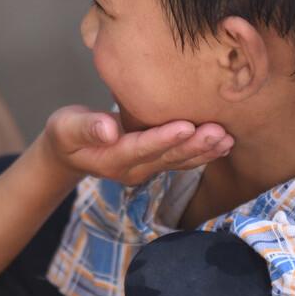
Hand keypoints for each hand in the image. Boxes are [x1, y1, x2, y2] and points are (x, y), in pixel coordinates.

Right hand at [38, 105, 232, 185]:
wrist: (70, 151)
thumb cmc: (67, 133)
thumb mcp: (66, 127)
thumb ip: (87, 128)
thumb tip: (108, 129)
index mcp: (111, 159)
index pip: (141, 148)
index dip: (164, 138)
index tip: (186, 126)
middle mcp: (133, 169)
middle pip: (167, 157)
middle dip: (194, 145)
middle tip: (219, 131)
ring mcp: (146, 169)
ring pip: (179, 161)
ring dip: (205, 151)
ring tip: (228, 138)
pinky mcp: (156, 163)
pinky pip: (182, 160)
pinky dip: (203, 152)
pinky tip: (224, 144)